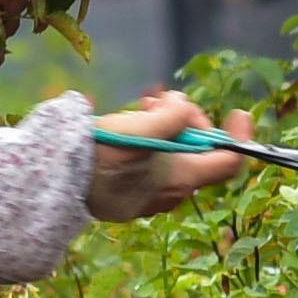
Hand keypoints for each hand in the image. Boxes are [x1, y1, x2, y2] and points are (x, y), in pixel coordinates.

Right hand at [82, 90, 246, 222]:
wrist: (57, 180)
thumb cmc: (101, 154)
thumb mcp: (141, 127)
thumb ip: (172, 116)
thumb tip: (183, 108)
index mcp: (180, 180)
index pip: (229, 163)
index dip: (239, 137)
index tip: (238, 113)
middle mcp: (170, 193)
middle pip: (198, 151)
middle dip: (186, 120)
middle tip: (162, 100)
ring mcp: (149, 197)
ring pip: (174, 155)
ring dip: (166, 127)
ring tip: (141, 108)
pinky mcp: (131, 194)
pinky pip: (153, 165)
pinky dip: (150, 142)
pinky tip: (130, 127)